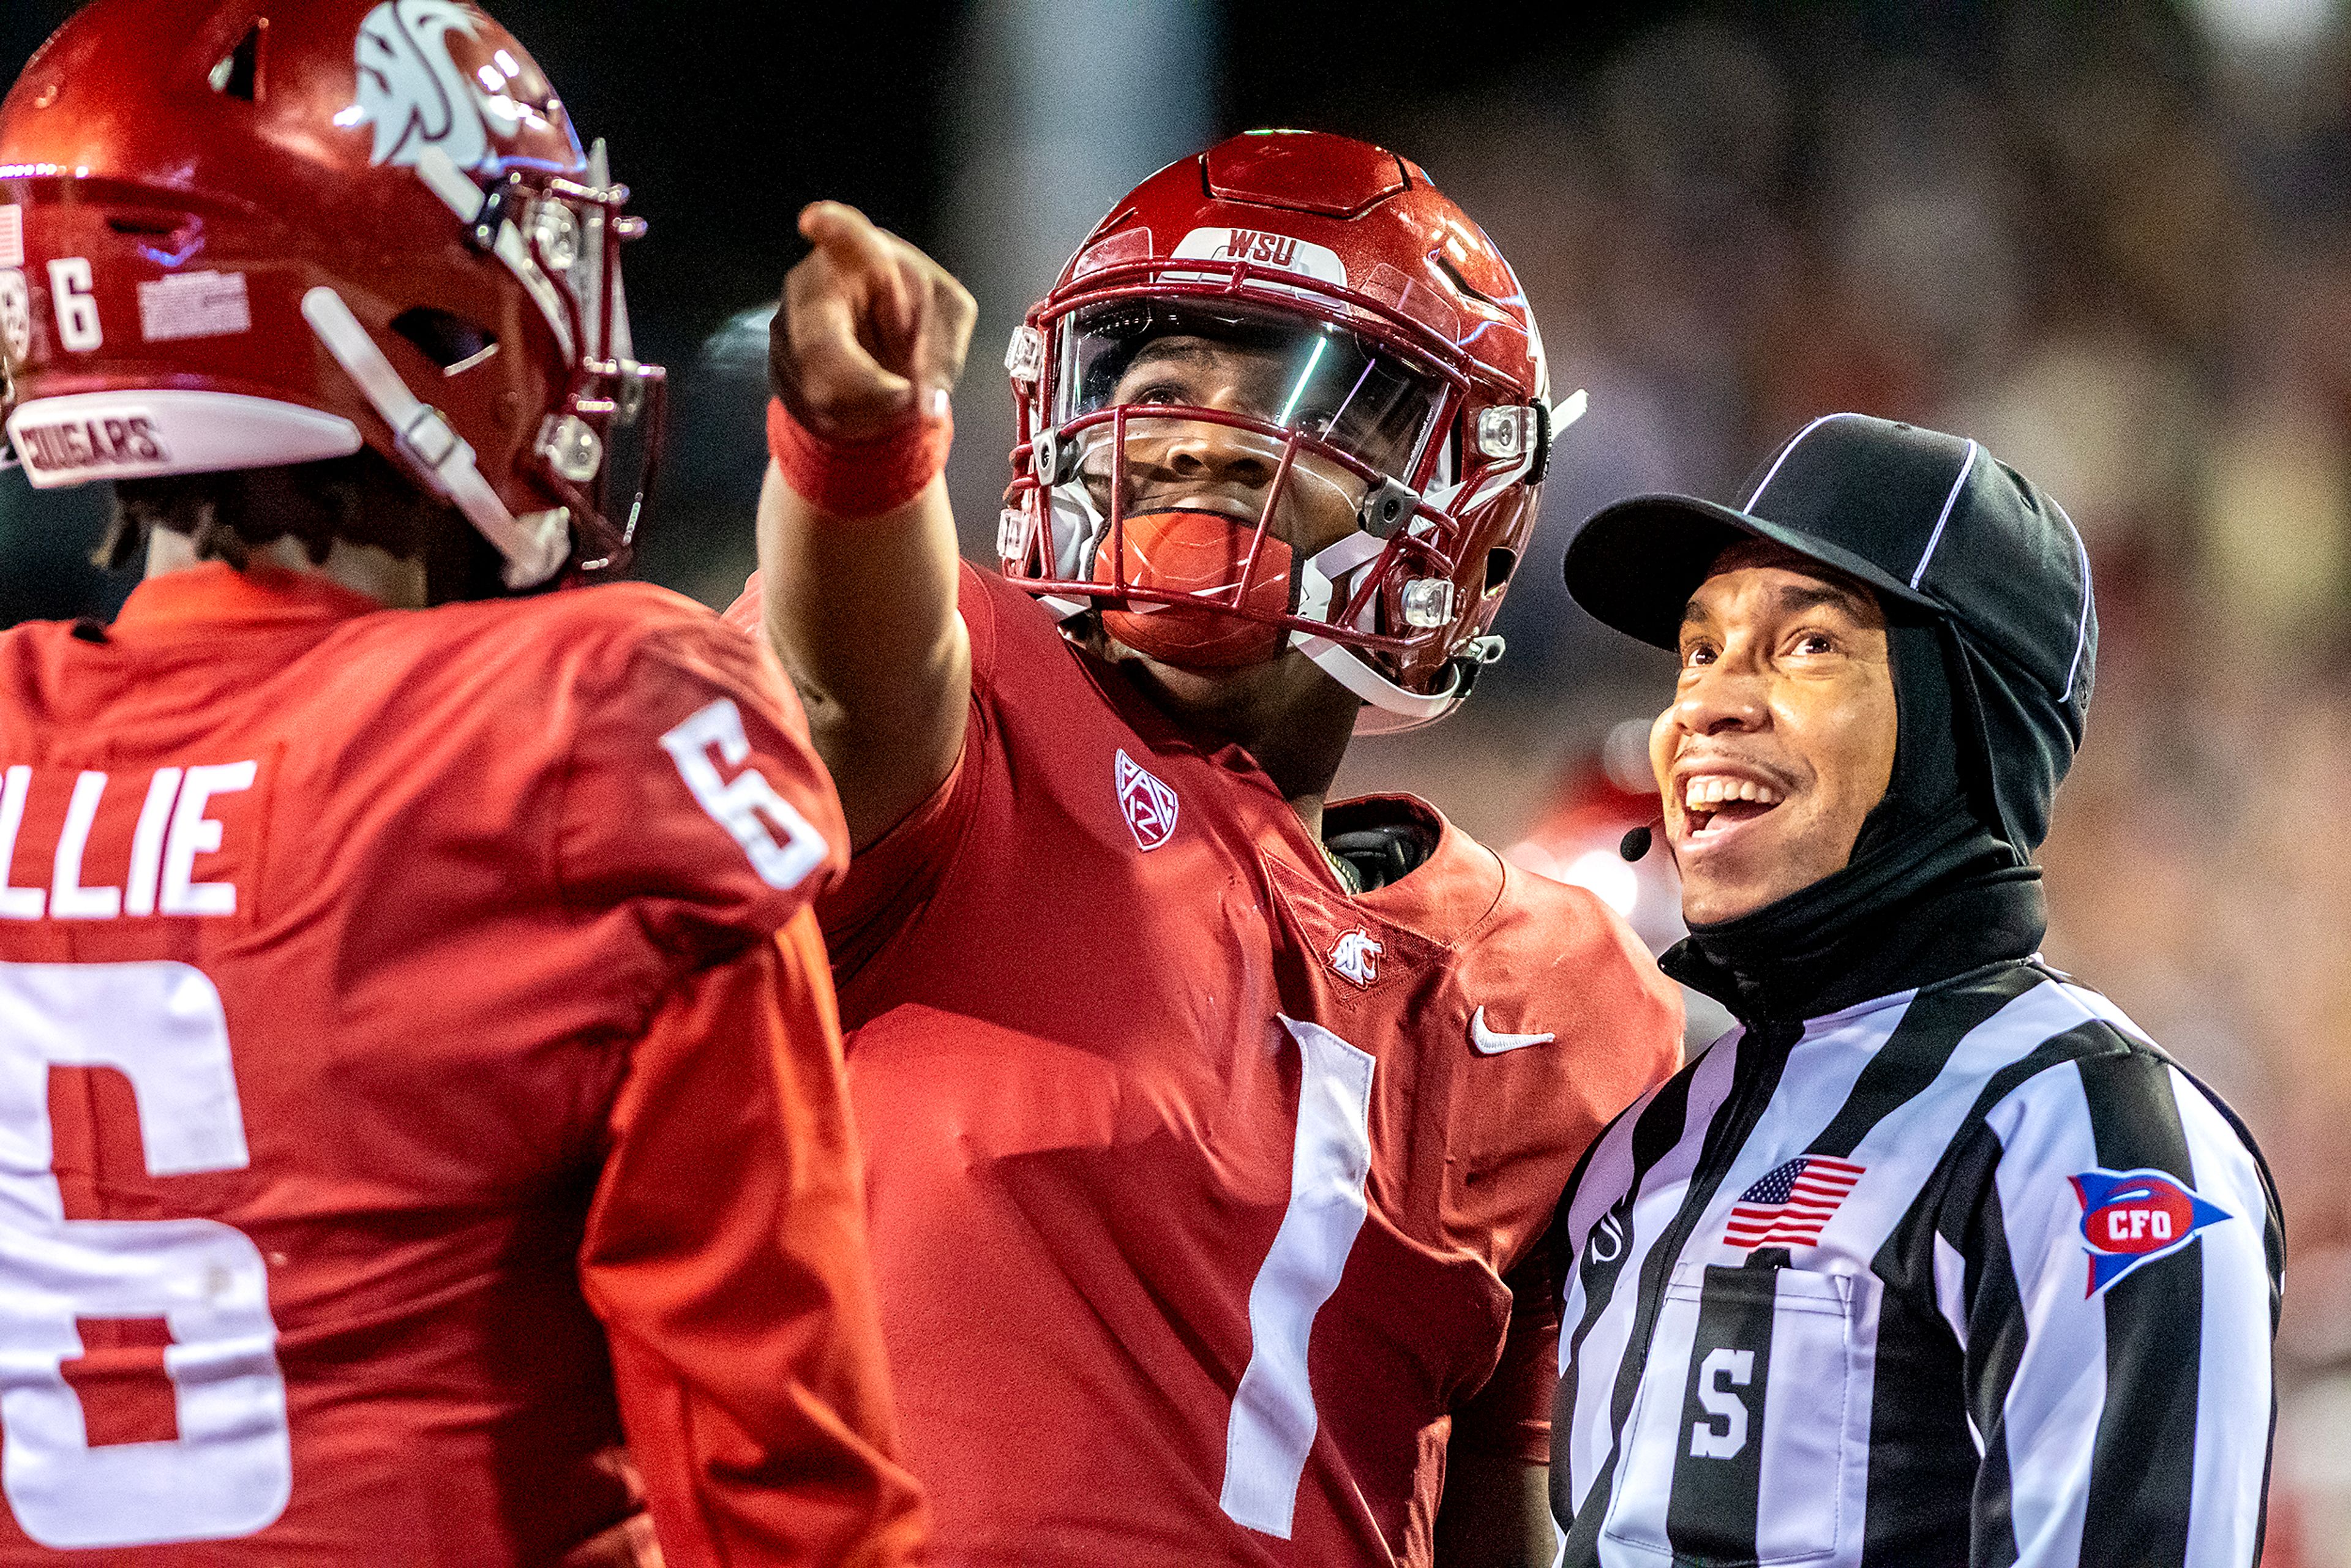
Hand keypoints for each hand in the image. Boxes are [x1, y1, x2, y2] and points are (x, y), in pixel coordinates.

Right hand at [769, 201, 975, 440]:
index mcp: (860, 254)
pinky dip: (851, 422)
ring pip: (818, 390)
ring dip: (868, 410)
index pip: (843, 236)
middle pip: (821, 346)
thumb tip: (930, 408)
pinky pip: (812, 411)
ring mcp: (786, 326)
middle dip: (870, 388)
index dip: (830, 229)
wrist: (880, 337)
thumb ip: (943, 355)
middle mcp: (811, 283)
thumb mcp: (947, 321)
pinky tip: (867, 402)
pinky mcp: (777, 366)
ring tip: (893, 393)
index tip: (814, 221)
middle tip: (906, 397)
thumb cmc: (914, 310)